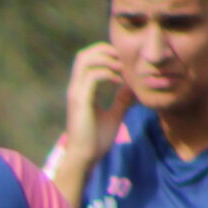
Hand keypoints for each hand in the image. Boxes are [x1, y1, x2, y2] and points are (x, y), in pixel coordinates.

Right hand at [63, 43, 131, 176]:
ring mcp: (76, 93)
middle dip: (105, 51)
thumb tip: (131, 88)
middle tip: (124, 60)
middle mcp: (76, 88)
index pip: (88, 60)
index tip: (124, 62)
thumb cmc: (96, 140)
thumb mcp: (114, 115)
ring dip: (107, 60)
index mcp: (81, 90)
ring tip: (122, 69)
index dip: (106, 54)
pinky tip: (119, 81)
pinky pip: (93, 76)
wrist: (85, 157)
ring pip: (86, 61)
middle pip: (84, 55)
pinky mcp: (80, 100)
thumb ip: (120, 100)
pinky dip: (107, 73)